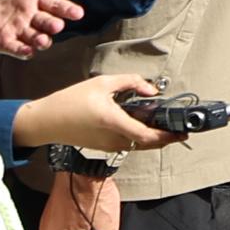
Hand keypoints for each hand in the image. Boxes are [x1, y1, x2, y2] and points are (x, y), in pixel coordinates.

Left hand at [0, 0, 87, 57]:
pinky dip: (22, 51)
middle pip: (48, 22)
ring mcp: (16, 29)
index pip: (53, 2)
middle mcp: (27, 14)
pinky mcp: (1, 42)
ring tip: (41, 40)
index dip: (66, 8)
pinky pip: (15, 49)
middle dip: (53, 25)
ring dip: (41, 40)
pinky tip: (27, 50)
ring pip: (36, 38)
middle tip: (56, 25)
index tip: (77, 13)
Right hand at [11, 72, 191, 154]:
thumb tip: (152, 90)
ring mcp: (108, 146)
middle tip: (180, 130)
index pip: (147, 135)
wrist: (46, 121)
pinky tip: (145, 126)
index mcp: (113, 121)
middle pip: (147, 144)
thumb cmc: (70, 101)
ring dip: (154, 138)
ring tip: (166, 126)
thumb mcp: (101, 83)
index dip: (168, 136)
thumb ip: (130, 83)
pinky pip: (129, 144)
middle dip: (166, 138)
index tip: (183, 132)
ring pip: (139, 145)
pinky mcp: (104, 147)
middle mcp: (113, 138)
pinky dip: (141, 138)